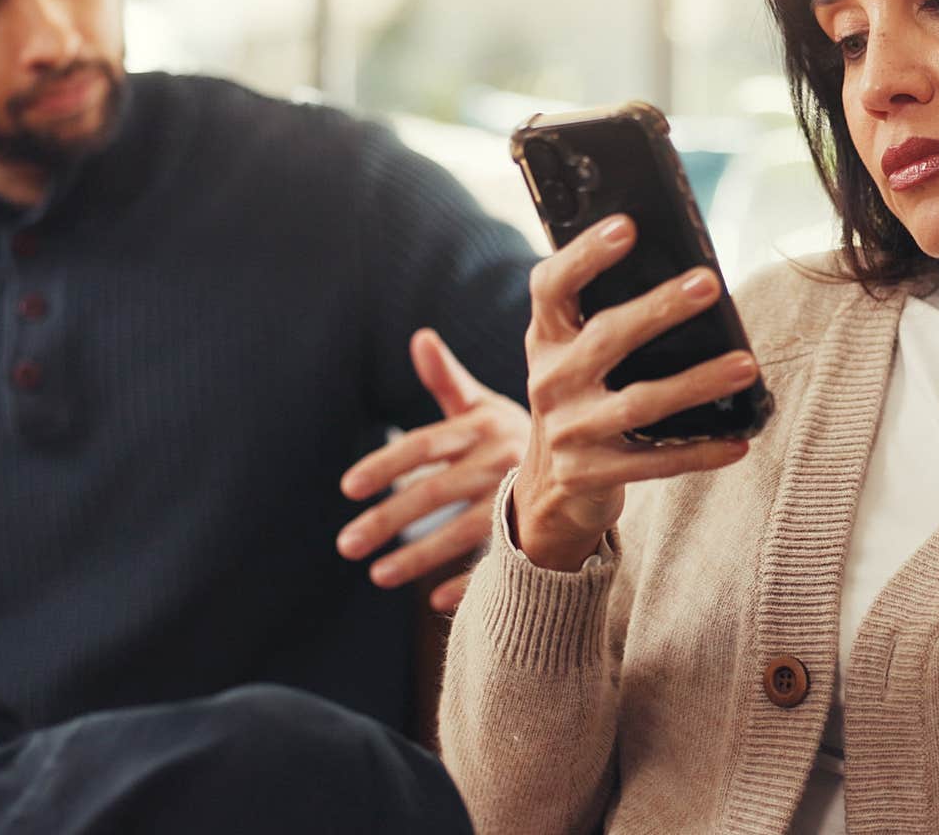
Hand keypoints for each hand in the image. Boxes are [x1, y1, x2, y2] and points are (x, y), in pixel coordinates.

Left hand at [338, 328, 529, 611]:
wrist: (592, 459)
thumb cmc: (516, 434)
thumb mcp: (484, 405)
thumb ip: (447, 380)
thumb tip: (420, 338)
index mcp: (483, 426)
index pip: (426, 445)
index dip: (387, 464)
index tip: (348, 488)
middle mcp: (501, 459)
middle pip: (437, 492)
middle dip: (389, 519)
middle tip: (346, 545)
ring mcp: (522, 496)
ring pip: (465, 529)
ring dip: (420, 555)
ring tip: (378, 576)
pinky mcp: (539, 529)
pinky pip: (501, 558)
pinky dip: (470, 580)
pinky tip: (434, 600)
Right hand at [512, 214, 754, 571]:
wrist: (549, 489)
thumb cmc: (579, 398)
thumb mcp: (570, 355)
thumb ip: (598, 316)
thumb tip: (682, 274)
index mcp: (545, 339)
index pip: (552, 286)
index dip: (585, 254)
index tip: (627, 225)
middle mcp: (550, 381)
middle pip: (606, 338)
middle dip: (659, 308)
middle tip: (709, 282)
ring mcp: (570, 431)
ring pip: (640, 402)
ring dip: (697, 382)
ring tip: (745, 365)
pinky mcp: (592, 474)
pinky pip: (655, 462)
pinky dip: (700, 451)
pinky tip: (739, 440)